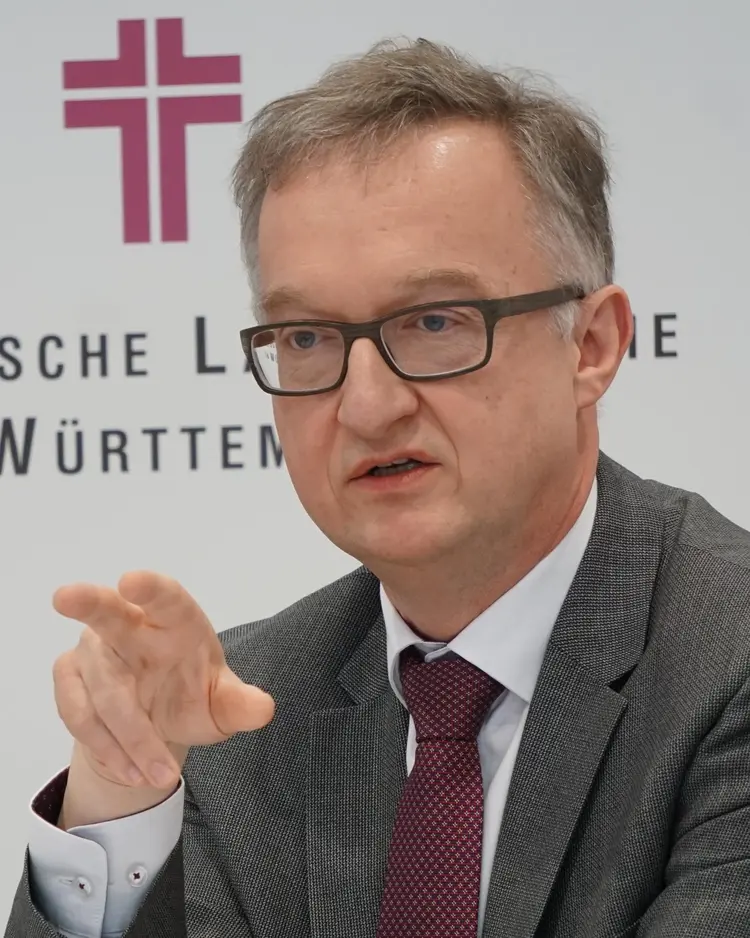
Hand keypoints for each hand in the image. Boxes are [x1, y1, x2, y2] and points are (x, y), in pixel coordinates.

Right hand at [52, 571, 274, 793]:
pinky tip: (133, 771)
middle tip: (65, 596)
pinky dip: (107, 748)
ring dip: (130, 737)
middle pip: (105, 611)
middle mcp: (129, 626)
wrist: (157, 727)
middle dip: (86, 603)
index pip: (164, 596)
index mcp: (174, 619)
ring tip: (161, 774)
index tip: (131, 581)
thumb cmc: (192, 696)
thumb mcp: (222, 705)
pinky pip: (79, 715)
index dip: (149, 588)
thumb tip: (263, 709)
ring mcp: (94, 651)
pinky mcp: (70, 678)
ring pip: (101, 691)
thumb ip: (240, 704)